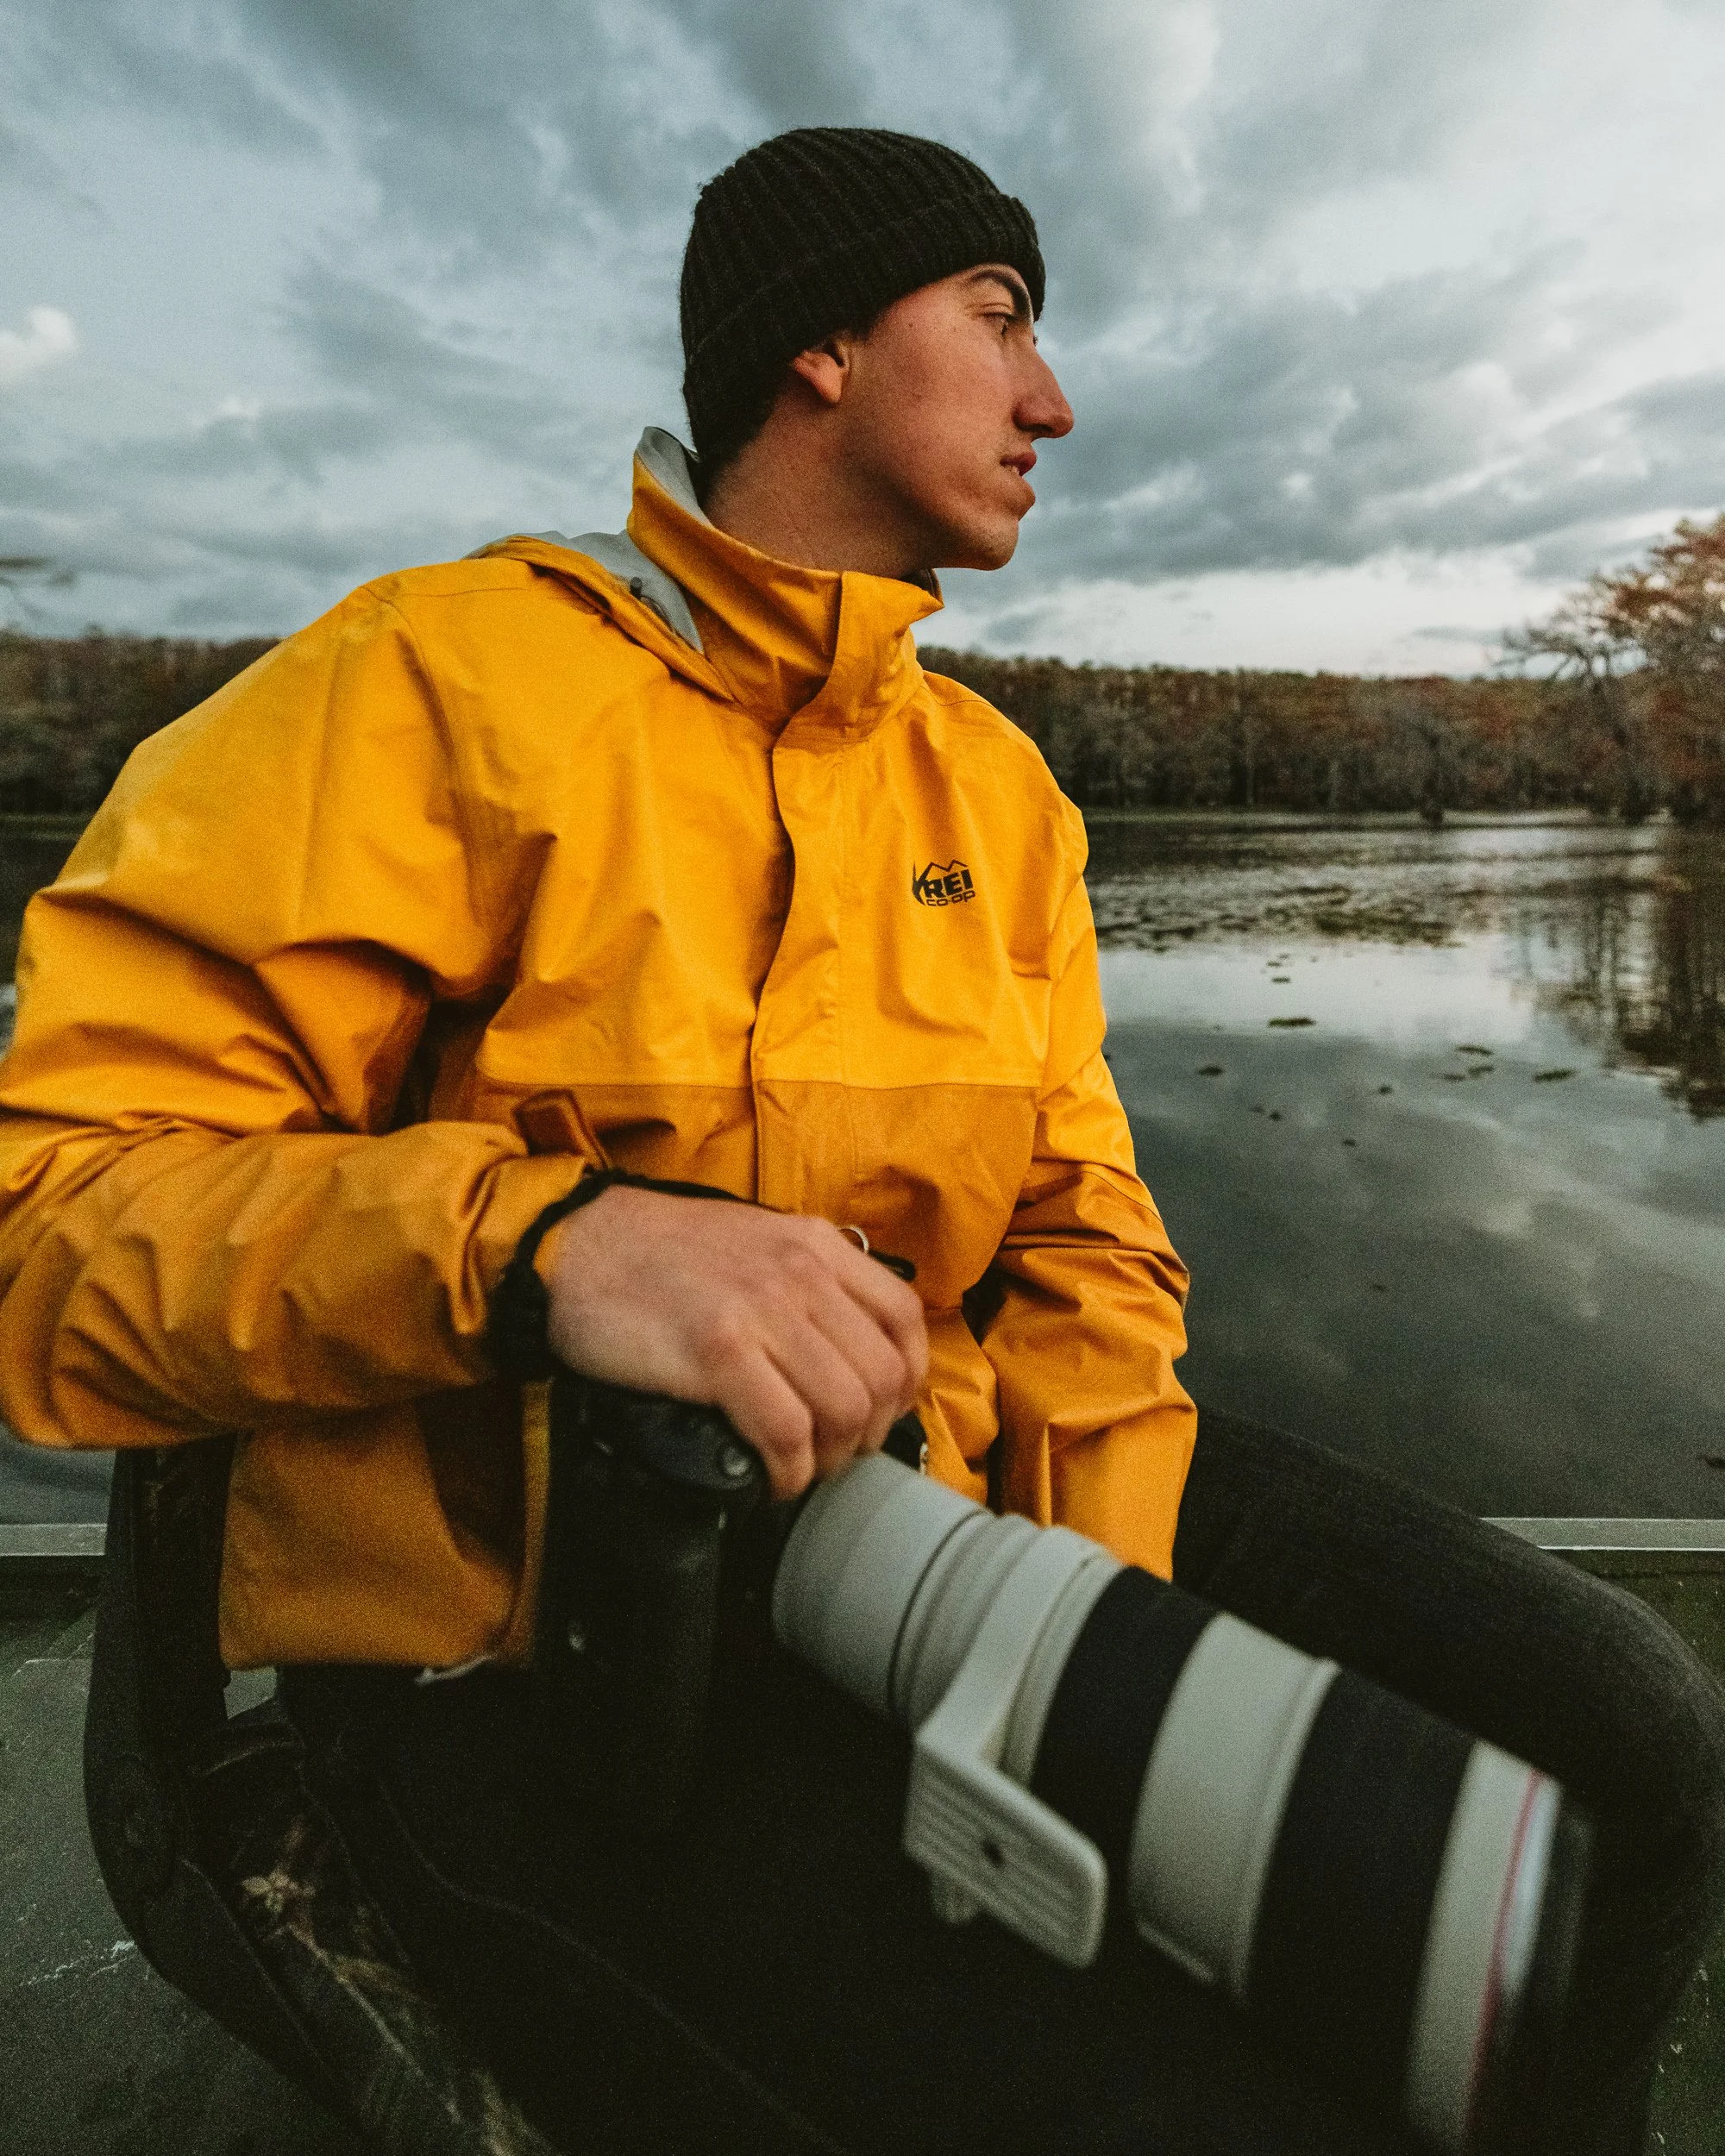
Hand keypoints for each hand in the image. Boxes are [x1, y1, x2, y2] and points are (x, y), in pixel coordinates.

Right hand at [540, 1186, 928, 1499]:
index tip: (880, 1412)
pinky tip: (772, 1479)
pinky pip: (785, 1431)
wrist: (573, 1246)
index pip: (903, 1317)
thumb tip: (844, 1344)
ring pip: (844, 1409)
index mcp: (813, 1244)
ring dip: (830, 1459)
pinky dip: (789, 1471)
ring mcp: (759, 1310)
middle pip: (882, 1375)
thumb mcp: (751, 1240)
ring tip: (800, 1468)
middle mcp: (799, 1272)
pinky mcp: (716, 1351)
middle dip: (869, 1433)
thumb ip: (803, 1277)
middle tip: (835, 1453)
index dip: (905, 1380)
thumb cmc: (655, 1253)